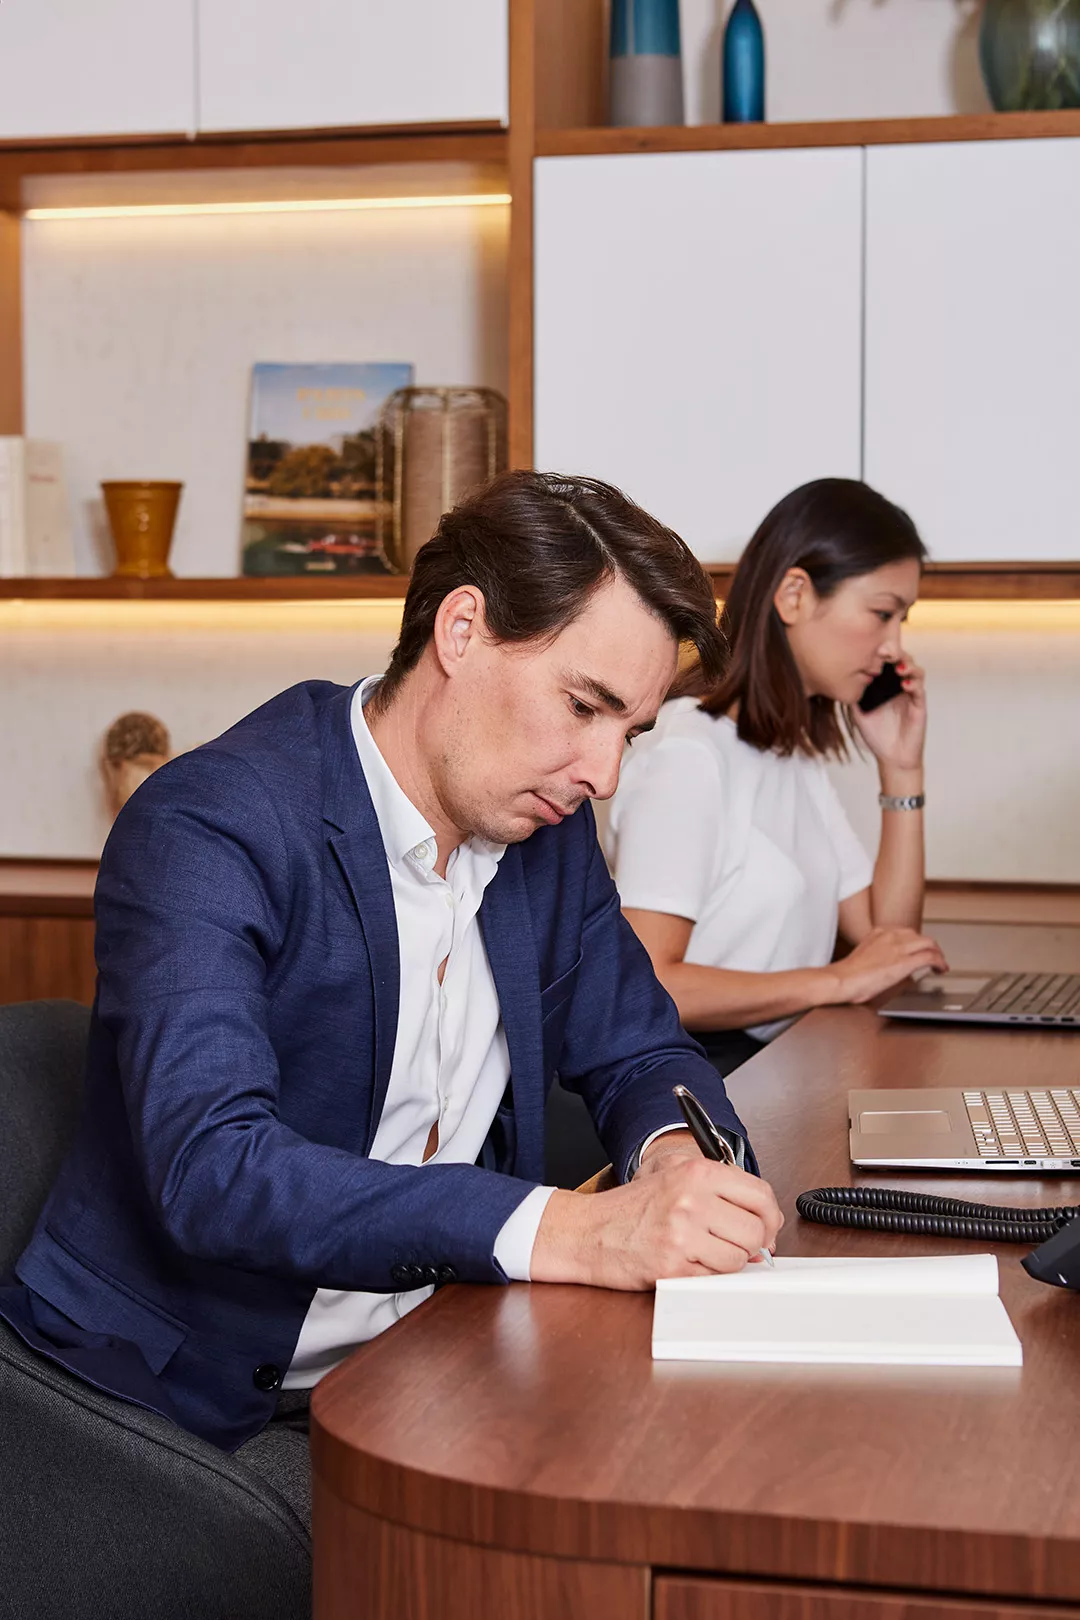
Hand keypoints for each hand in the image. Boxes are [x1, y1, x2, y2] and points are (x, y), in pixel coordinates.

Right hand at [531, 1152, 783, 1290]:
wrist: (589, 1231)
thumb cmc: (632, 1207)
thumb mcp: (673, 1175)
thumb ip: (719, 1188)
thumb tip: (763, 1221)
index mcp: (697, 1172)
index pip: (760, 1195)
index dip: (770, 1217)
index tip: (766, 1227)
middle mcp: (692, 1199)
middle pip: (756, 1231)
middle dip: (752, 1244)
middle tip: (735, 1244)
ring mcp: (682, 1234)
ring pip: (739, 1259)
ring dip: (728, 1262)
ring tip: (704, 1252)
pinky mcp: (673, 1266)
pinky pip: (715, 1278)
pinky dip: (707, 1275)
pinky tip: (688, 1263)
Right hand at [825, 925, 948, 1004]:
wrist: (843, 979)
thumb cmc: (848, 974)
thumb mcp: (863, 954)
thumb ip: (876, 953)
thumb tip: (884, 963)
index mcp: (878, 933)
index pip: (905, 932)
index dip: (916, 942)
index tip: (918, 950)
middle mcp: (890, 936)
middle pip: (919, 935)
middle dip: (930, 946)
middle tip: (934, 957)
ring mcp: (898, 948)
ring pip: (929, 943)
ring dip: (937, 953)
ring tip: (939, 964)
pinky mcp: (904, 962)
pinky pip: (930, 957)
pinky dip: (939, 963)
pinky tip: (941, 969)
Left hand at [850, 656, 926, 774]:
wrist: (891, 756)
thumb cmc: (877, 734)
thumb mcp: (858, 712)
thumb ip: (852, 696)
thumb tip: (840, 680)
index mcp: (886, 685)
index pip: (887, 662)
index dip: (883, 653)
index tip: (872, 648)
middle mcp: (900, 686)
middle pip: (903, 660)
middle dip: (896, 652)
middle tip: (886, 651)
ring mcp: (911, 695)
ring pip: (916, 671)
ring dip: (908, 665)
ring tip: (897, 667)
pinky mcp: (919, 706)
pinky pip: (920, 690)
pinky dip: (913, 684)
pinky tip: (903, 685)